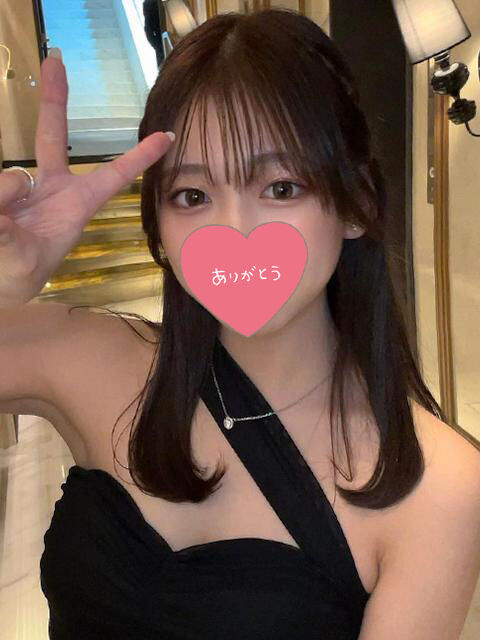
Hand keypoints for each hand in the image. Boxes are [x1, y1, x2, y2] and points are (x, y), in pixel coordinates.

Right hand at [0, 51, 172, 305]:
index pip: (112, 176)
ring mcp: (21, 185)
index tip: (167, 136)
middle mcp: (50, 187)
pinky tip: (0, 218)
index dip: (139, 157)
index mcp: (75, 205)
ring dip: (3, 205)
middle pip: (52, 136)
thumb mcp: (21, 262)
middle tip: (56, 60)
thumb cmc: (19, 274)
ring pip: (8, 178)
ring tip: (5, 229)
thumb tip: (9, 192)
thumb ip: (9, 233)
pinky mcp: (1, 188)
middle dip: (54, 98)